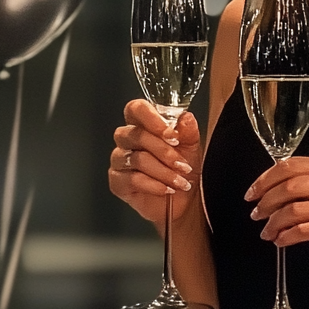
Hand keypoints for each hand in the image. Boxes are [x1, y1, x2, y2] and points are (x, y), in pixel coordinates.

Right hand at [109, 99, 201, 227]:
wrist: (184, 199)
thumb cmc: (184, 169)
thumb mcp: (191, 147)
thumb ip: (188, 130)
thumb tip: (186, 117)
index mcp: (144, 124)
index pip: (136, 109)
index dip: (151, 118)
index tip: (172, 134)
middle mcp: (128, 139)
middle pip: (136, 135)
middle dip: (164, 151)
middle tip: (182, 163)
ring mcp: (120, 160)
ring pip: (137, 159)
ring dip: (163, 171)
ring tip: (180, 180)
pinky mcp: (117, 181)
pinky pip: (132, 179)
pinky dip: (154, 185)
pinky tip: (167, 189)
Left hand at [244, 157, 308, 262]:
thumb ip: (308, 183)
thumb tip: (268, 188)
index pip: (293, 165)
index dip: (266, 178)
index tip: (253, 192)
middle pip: (292, 185)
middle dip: (267, 201)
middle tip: (256, 214)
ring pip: (296, 209)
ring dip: (274, 223)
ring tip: (267, 232)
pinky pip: (306, 230)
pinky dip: (287, 236)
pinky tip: (281, 240)